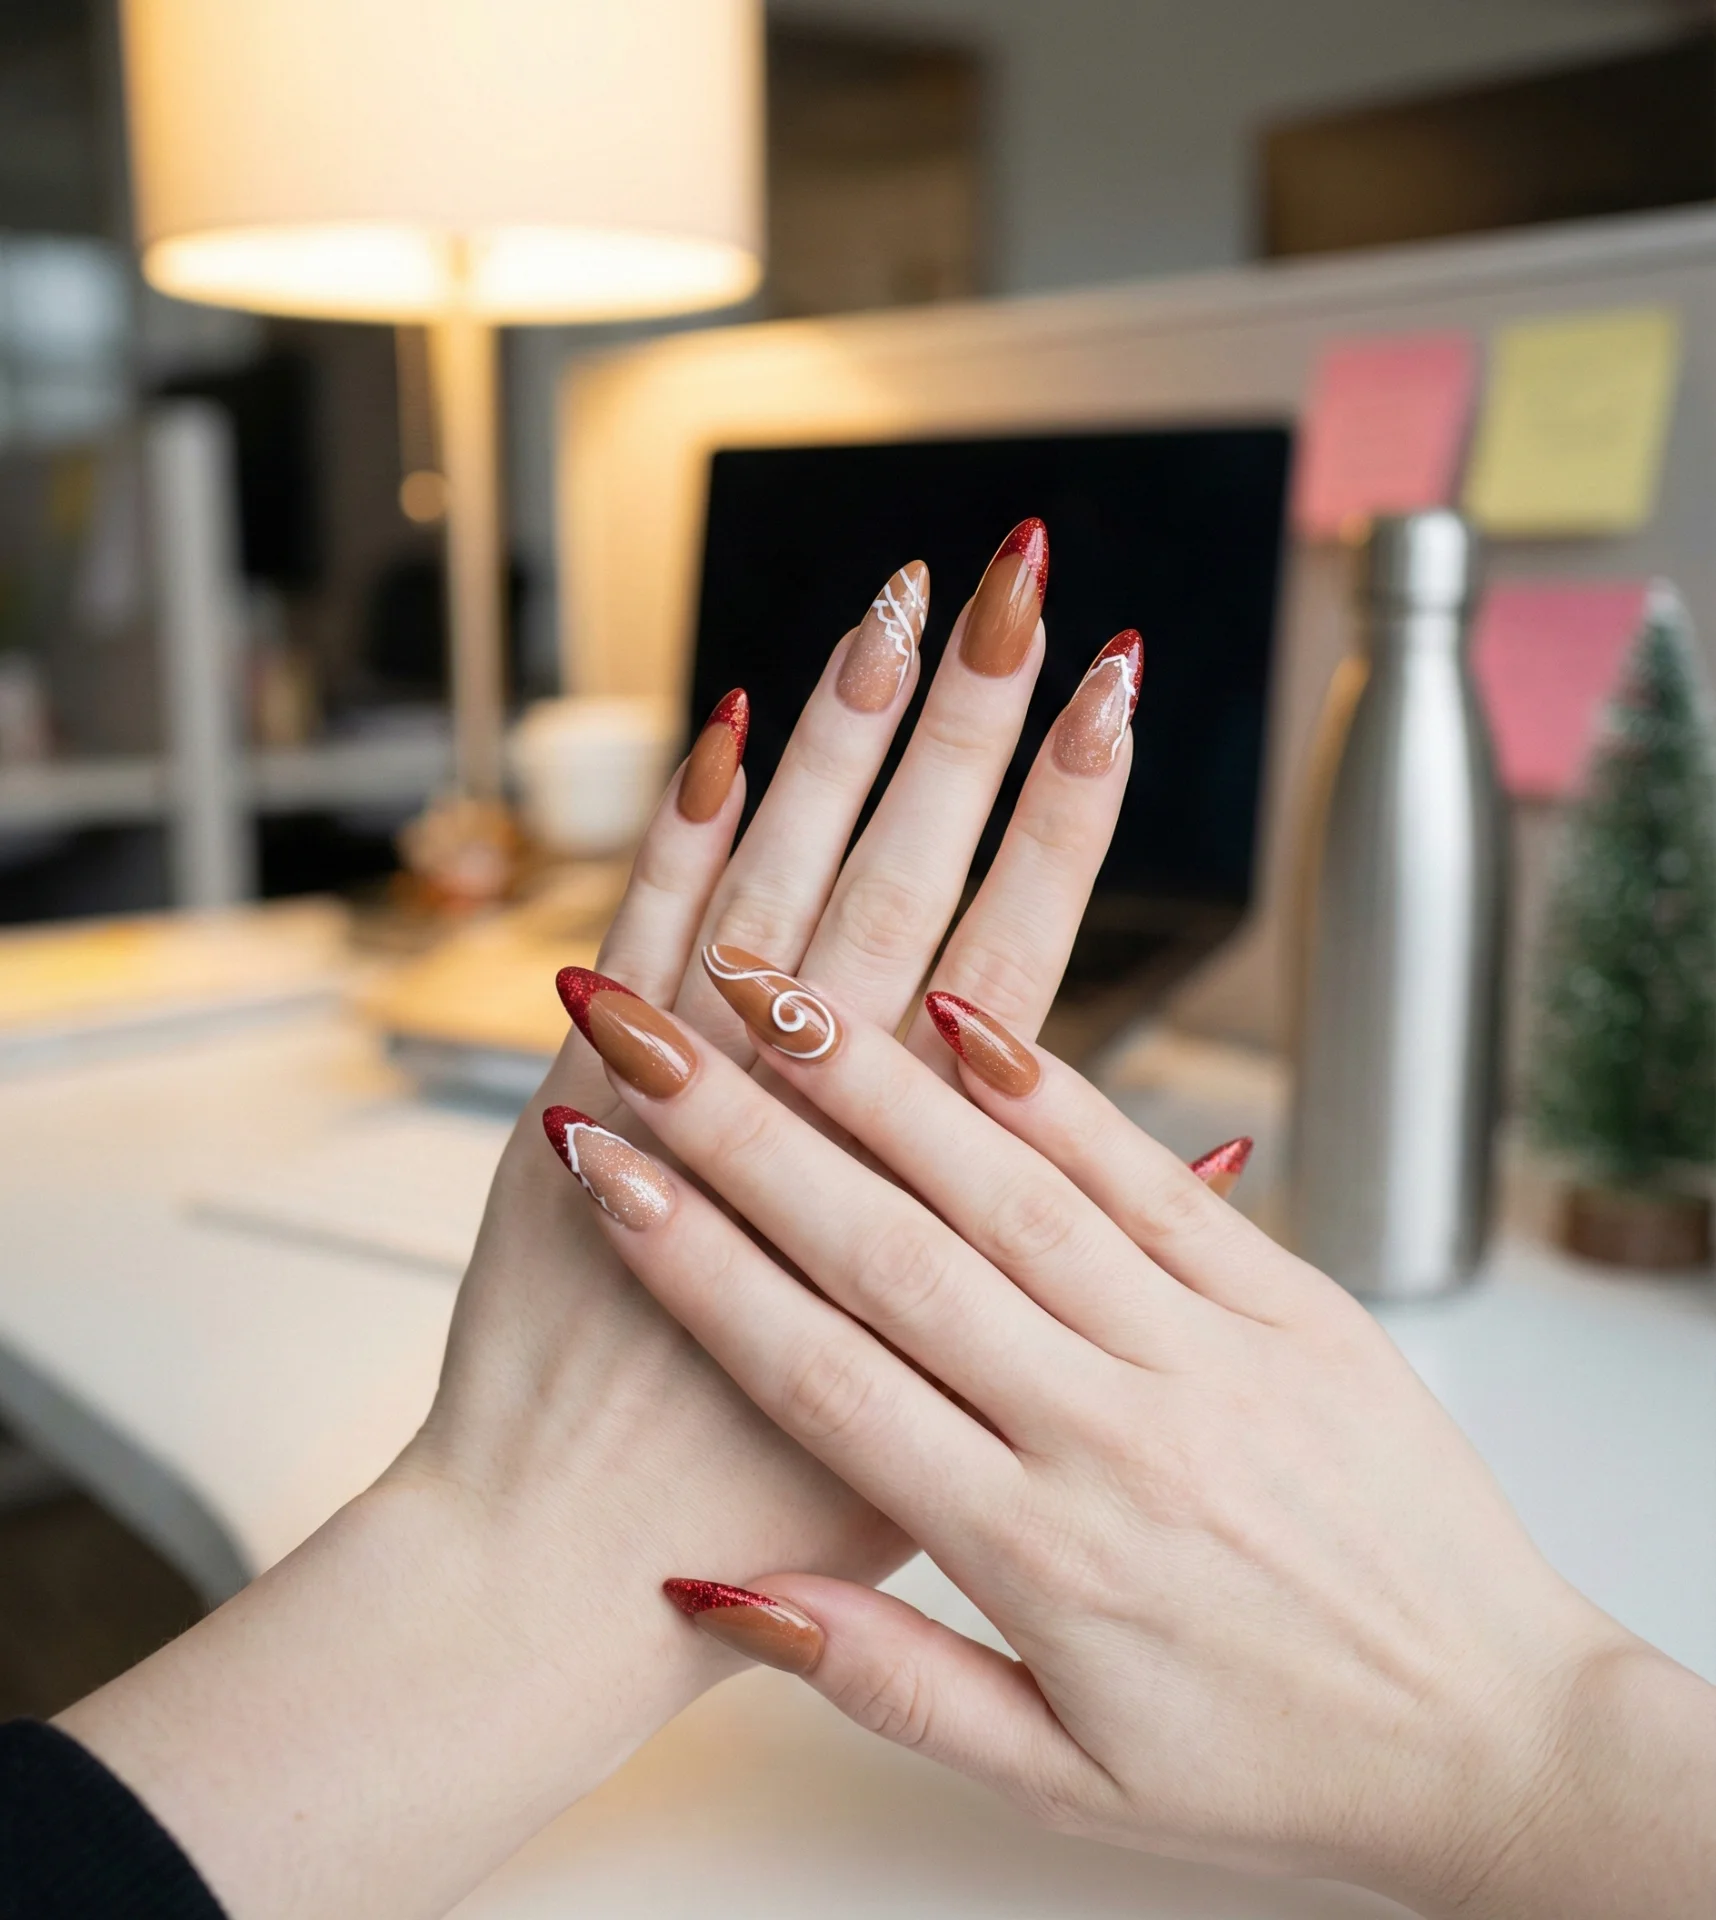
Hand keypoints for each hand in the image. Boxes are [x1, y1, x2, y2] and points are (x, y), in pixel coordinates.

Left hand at [62, 524, 1145, 1917]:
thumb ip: (1085, 1280)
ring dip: (840, 746)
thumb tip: (1198, 1144)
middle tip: (1013, 584)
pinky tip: (727, 726)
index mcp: (927, 1209)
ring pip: (785, 891)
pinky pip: (639, 943)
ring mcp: (694, 1114)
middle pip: (914, 895)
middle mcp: (818, 1140)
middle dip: (968, 730)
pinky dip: (680, 834)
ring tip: (892, 606)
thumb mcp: (976, 1418)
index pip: (1019, 969)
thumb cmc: (770, 1512)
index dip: (1068, 821)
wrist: (557, 1582)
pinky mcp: (582, 1106)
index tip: (1108, 695)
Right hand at [550, 958, 1715, 1918]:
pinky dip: (1051, 1090)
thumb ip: (884, 1676)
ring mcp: (1208, 1352)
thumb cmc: (1269, 1761)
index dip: (699, 1267)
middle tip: (647, 1038)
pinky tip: (965, 1011)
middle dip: (748, 1136)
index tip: (607, 1173)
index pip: (824, 1380)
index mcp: (1037, 1554)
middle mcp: (1111, 1433)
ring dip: (880, 1083)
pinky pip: (1152, 1176)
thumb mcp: (1059, 1779)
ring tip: (773, 990)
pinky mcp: (1290, 1300)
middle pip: (894, 1255)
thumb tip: (724, 1585)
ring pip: (1012, 1190)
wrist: (1494, 1734)